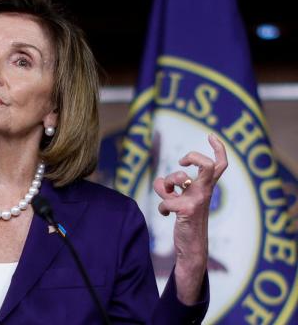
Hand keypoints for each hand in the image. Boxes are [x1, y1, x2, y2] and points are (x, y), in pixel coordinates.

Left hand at [152, 133, 227, 304]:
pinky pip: (165, 202)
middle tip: (183, 162)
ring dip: (165, 183)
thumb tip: (162, 181)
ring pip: (177, 178)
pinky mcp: (186, 211)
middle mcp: (205, 192)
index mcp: (206, 187)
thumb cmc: (186, 219)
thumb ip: (172, 187)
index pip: (220, 165)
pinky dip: (162, 208)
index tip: (210, 135)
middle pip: (208, 166)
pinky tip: (167, 215)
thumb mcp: (179, 199)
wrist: (192, 246)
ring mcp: (197, 201)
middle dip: (193, 157)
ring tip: (167, 194)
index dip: (218, 148)